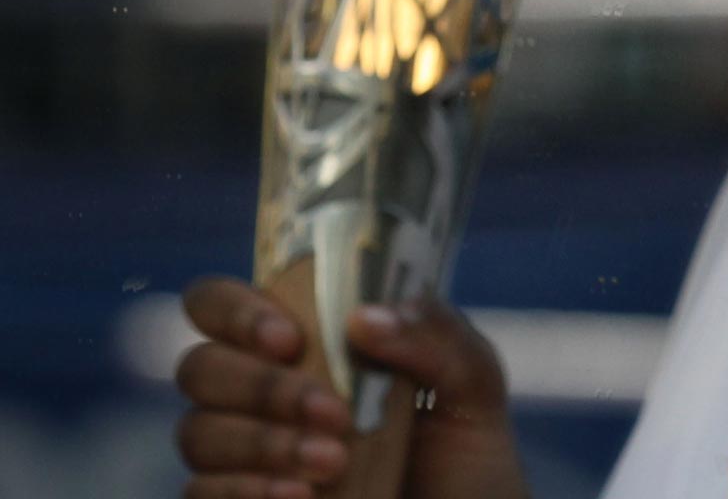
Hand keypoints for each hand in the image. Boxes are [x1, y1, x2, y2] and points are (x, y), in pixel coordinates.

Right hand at [174, 277, 528, 498]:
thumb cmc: (467, 457)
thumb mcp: (474, 384)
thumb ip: (435, 333)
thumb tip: (364, 318)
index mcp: (309, 341)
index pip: (224, 303)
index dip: (237, 311)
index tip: (290, 339)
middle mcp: (262, 392)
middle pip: (201, 367)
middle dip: (261, 386)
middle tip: (333, 413)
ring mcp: (243, 454)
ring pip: (197, 431)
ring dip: (261, 443)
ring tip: (333, 462)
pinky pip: (199, 491)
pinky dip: (245, 490)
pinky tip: (301, 497)